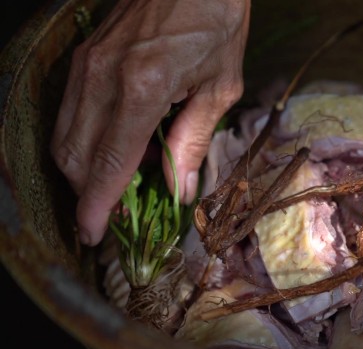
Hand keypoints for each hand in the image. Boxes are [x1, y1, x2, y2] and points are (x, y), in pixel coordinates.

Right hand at [51, 0, 249, 244]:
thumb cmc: (216, 21)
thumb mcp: (219, 86)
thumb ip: (194, 140)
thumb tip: (178, 189)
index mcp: (142, 87)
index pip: (108, 163)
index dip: (97, 206)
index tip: (93, 235)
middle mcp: (102, 77)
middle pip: (75, 157)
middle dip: (89, 194)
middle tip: (117, 215)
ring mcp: (86, 64)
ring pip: (65, 137)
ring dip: (84, 171)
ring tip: (120, 185)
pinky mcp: (83, 57)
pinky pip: (70, 112)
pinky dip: (85, 142)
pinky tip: (115, 149)